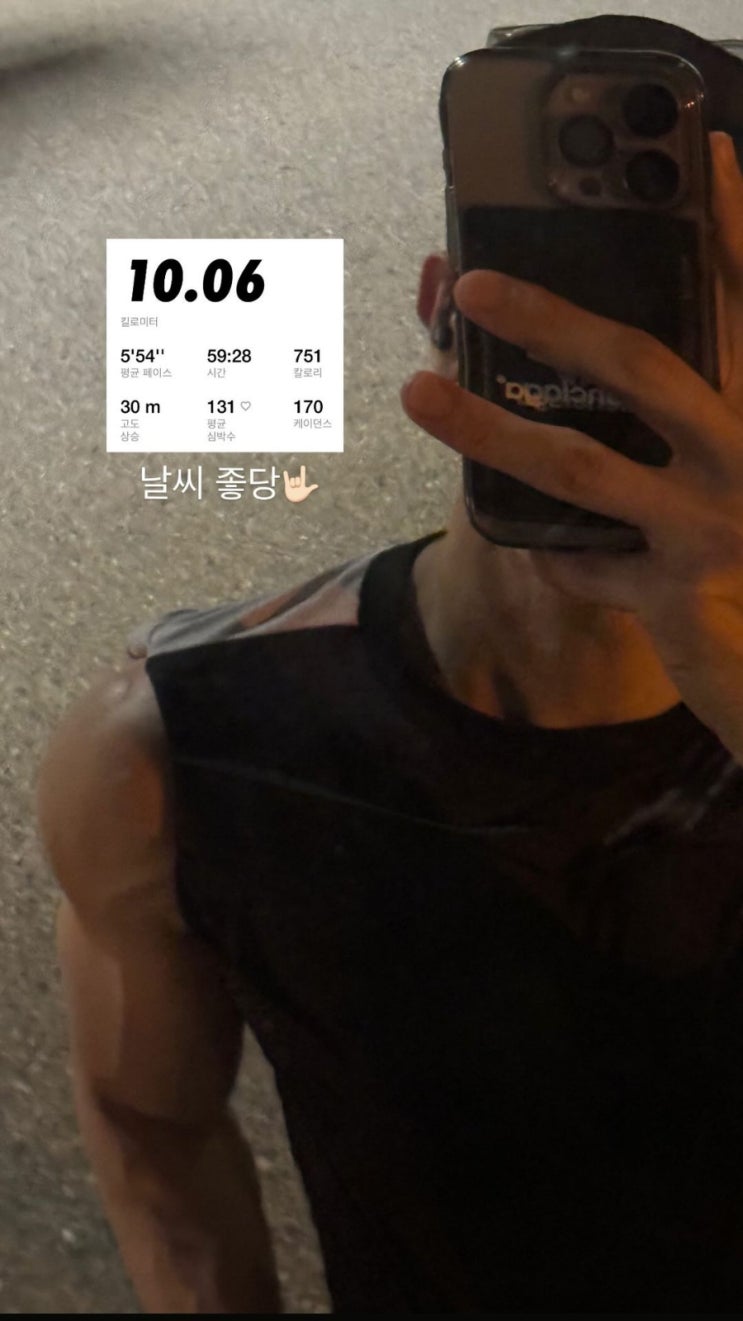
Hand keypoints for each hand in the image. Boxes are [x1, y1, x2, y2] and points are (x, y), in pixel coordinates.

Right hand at [283, 464, 318, 502]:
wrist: (294, 500)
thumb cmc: (301, 497)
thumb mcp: (306, 492)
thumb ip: (311, 488)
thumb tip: (317, 485)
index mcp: (302, 484)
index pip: (302, 476)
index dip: (302, 471)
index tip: (303, 466)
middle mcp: (297, 483)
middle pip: (297, 478)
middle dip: (297, 482)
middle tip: (297, 487)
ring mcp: (292, 484)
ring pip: (292, 479)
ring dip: (292, 484)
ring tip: (293, 488)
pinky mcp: (288, 486)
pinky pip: (286, 479)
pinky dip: (285, 476)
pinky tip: (285, 471)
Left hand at [400, 132, 742, 763]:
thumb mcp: (734, 469)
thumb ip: (698, 410)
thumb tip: (580, 352)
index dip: (732, 227)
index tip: (704, 152)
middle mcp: (742, 455)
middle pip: (640, 366)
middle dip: (551, 319)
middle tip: (469, 286)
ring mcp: (713, 524)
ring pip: (581, 465)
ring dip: (490, 430)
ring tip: (418, 392)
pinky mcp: (679, 592)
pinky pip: (585, 560)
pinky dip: (555, 551)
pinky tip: (539, 546)